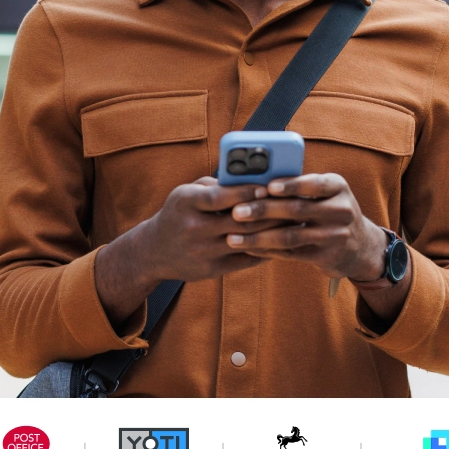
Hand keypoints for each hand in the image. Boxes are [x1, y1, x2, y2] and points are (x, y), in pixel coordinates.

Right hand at [95, 177, 281, 326]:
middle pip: (239, 220)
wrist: (154, 251)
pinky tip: (282, 241)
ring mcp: (203, 252)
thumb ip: (215, 185)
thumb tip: (250, 178)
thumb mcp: (186, 193)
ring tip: (293, 222)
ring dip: (273, 231)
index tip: (268, 186)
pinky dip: (265, 249)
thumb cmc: (178, 213)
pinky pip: (245, 259)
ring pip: (246, 240)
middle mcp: (193, 228)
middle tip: (292, 203)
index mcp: (186, 203)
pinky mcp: (212, 270)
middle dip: (268, 212)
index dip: (245, 192)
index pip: (219, 197)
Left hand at [226, 173, 411, 326]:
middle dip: (263, 210)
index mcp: (338, 186)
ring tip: (233, 238)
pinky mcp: (327, 257)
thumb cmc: (330, 210)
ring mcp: (336, 236)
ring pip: (291, 236)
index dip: (291, 185)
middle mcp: (341, 210)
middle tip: (236, 212)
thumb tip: (254, 181)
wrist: (362, 246)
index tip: (267, 186)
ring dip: (258, 237)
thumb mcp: (326, 193)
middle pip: (297, 209)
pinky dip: (267, 251)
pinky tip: (248, 249)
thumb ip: (298, 187)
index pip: (315, 183)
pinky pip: (291, 254)